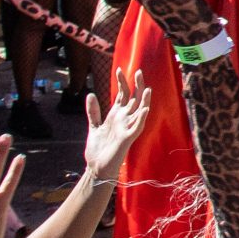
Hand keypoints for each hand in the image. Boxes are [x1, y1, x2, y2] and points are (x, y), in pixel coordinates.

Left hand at [79, 66, 152, 181]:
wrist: (96, 167)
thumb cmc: (97, 149)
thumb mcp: (94, 126)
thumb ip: (93, 111)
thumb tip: (91, 94)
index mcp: (116, 116)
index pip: (123, 95)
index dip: (122, 83)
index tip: (119, 69)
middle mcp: (124, 120)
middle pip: (134, 99)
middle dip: (136, 86)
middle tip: (139, 71)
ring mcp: (127, 128)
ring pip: (140, 111)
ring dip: (144, 100)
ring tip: (147, 88)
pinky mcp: (127, 139)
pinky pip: (137, 127)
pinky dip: (141, 118)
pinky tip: (144, 109)